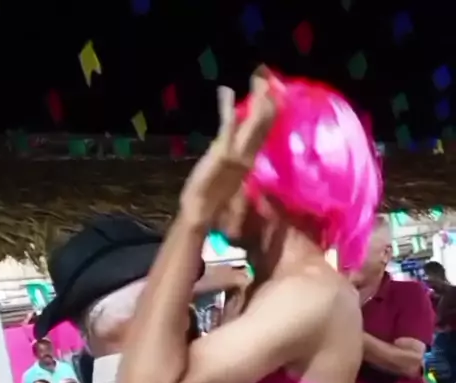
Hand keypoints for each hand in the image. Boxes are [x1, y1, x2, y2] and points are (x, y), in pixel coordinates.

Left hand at [179, 69, 276, 230]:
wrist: (201, 211)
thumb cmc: (212, 196)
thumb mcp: (228, 175)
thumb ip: (237, 160)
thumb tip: (243, 152)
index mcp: (249, 158)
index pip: (264, 131)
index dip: (270, 111)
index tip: (274, 92)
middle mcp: (248, 155)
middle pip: (263, 124)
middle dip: (266, 100)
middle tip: (269, 77)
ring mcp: (237, 154)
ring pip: (252, 124)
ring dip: (256, 101)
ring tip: (259, 81)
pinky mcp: (222, 153)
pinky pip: (227, 127)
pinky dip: (226, 109)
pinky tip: (225, 92)